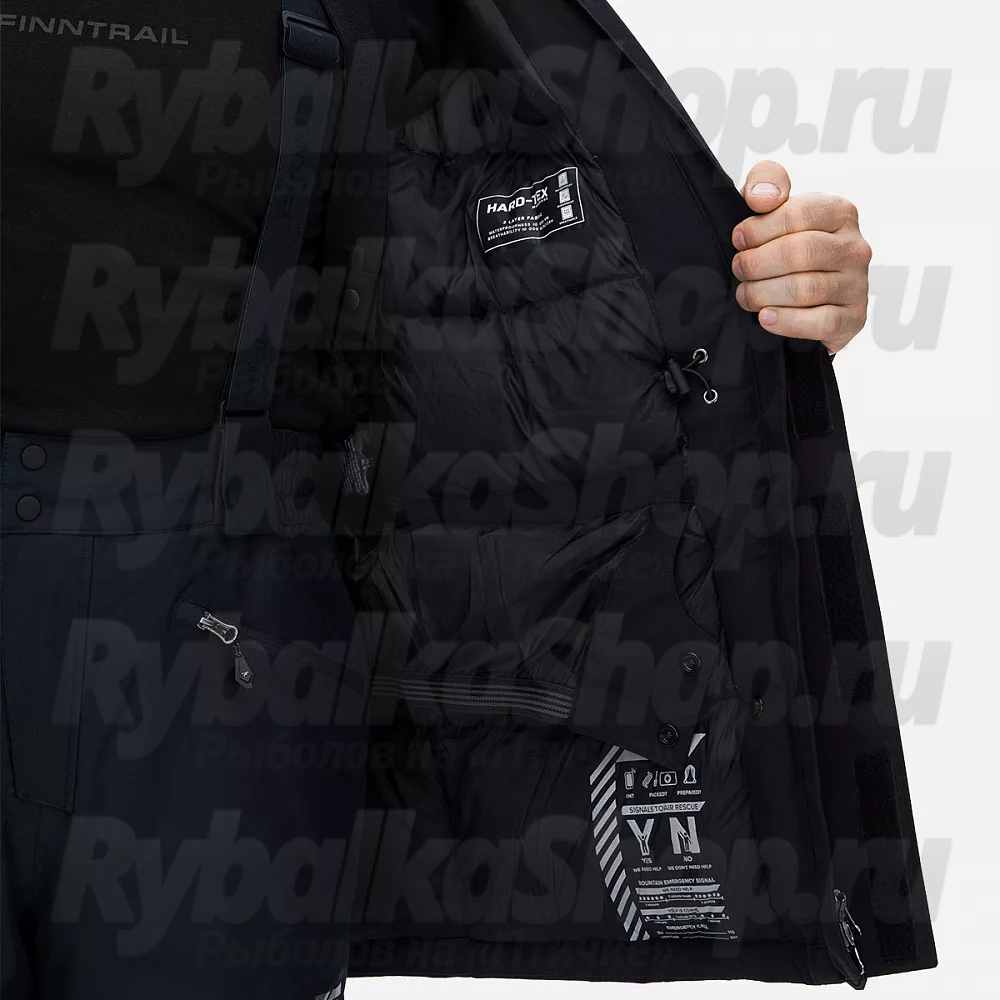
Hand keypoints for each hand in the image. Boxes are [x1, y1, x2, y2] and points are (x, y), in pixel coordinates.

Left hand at [731, 160, 871, 353]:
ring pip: (806, 289)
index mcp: (840, 212)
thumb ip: (765, 182)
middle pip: (799, 253)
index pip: (797, 214)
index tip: (738, 239)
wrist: (805, 297)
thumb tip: (763, 197)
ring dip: (763, 293)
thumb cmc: (783, 243)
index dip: (759, 228)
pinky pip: (820, 323)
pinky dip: (787, 322)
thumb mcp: (772, 206)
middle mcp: (855, 247)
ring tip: (745, 294)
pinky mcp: (853, 318)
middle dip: (757, 263)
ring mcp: (857, 284)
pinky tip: (765, 317)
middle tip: (738, 270)